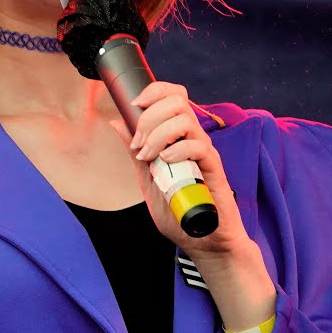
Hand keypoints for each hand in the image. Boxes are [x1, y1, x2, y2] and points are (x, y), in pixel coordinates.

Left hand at [108, 82, 250, 262]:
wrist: (203, 240)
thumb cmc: (179, 211)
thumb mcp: (148, 178)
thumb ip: (135, 151)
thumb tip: (117, 122)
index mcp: (178, 137)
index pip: (172, 96)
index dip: (153, 91)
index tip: (133, 105)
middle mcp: (193, 139)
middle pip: (178, 100)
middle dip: (150, 116)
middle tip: (139, 143)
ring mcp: (204, 152)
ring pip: (185, 119)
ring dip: (158, 134)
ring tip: (149, 156)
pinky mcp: (214, 169)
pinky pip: (198, 146)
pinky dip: (177, 150)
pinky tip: (166, 162)